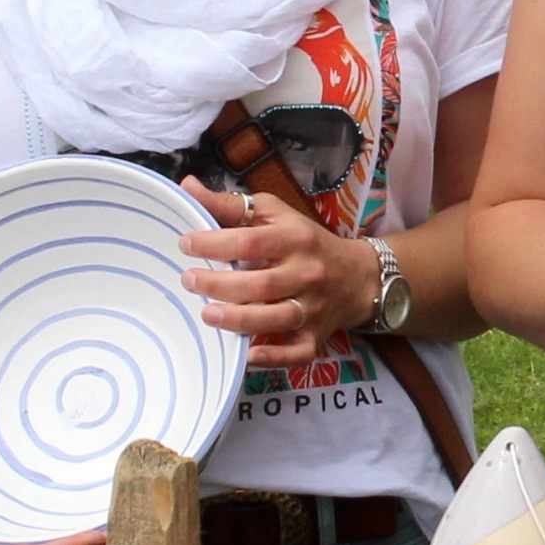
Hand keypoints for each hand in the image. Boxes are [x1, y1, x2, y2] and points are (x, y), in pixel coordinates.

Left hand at [180, 180, 365, 369]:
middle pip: (261, 284)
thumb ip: (230, 205)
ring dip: (240, 319)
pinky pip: (297, 352)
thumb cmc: (306, 242)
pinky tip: (248, 355)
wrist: (358, 276)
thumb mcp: (274, 214)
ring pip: (277, 318)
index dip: (214, 243)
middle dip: (220, 284)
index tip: (186, 245)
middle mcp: (306, 273)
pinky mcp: (316, 336)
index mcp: (294, 238)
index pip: (251, 241)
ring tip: (207, 314)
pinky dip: (274, 357)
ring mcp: (313, 307)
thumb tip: (188, 187)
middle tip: (189, 281)